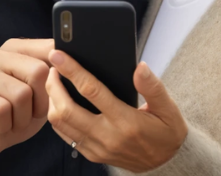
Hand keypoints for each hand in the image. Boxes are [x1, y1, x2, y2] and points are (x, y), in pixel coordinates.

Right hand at [0, 39, 53, 171]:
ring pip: (21, 94)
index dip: (59, 74)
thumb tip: (69, 62)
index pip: (49, 49)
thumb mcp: (41, 95)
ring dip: (22, 118)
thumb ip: (53, 76)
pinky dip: (5, 126)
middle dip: (41, 102)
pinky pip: (1, 110)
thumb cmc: (15, 116)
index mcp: (15, 48)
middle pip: (38, 71)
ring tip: (12, 120)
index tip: (56, 89)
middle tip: (29, 113)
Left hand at [46, 51, 187, 171]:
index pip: (91, 91)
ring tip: (54, 82)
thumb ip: (153, 86)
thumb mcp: (168, 108)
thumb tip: (139, 67)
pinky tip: (60, 102)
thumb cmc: (166, 132)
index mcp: (125, 121)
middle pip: (66, 110)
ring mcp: (97, 148)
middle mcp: (107, 136)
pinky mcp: (92, 155)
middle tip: (52, 67)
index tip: (58, 55)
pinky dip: (57, 117)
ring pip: (61, 125)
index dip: (72, 70)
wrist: (167, 164)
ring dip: (52, 101)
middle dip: (53, 86)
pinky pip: (65, 136)